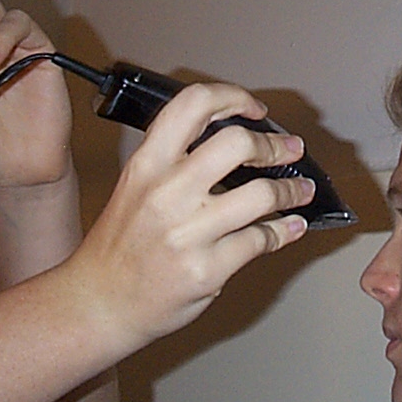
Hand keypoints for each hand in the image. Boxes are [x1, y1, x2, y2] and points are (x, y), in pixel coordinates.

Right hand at [66, 81, 314, 353]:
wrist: (99, 304)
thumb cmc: (121, 244)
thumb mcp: (135, 185)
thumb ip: (175, 159)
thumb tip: (236, 138)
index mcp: (147, 163)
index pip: (193, 104)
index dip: (233, 97)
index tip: (255, 109)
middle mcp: (166, 192)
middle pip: (237, 143)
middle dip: (275, 145)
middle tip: (290, 150)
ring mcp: (187, 233)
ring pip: (262, 194)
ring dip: (292, 190)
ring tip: (302, 191)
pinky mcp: (207, 269)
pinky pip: (262, 240)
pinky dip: (286, 231)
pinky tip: (291, 226)